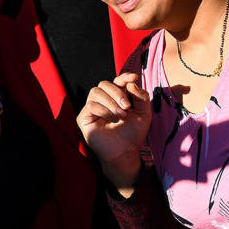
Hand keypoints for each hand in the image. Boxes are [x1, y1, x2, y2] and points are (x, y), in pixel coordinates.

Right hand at [77, 73, 150, 196]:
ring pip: (95, 92)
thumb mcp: (144, 114)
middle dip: (117, 92)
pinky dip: (104, 111)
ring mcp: (92, 109)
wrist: (125, 152)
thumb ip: (141, 97)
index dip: (124, 77)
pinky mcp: (84, 118)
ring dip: (110, 102)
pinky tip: (113, 120)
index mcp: (116, 97)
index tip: (134, 77)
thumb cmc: (133, 134)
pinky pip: (91, 105)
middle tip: (127, 106)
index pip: (117, 81)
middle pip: (104, 84)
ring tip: (121, 115)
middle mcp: (103, 101)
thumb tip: (131, 82)